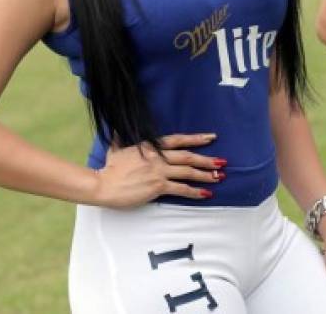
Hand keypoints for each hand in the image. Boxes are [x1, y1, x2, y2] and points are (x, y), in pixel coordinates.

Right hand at [93, 133, 224, 207]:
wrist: (103, 184)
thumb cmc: (109, 168)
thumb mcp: (116, 148)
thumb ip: (120, 139)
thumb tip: (115, 131)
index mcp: (152, 146)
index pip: (179, 140)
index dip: (197, 139)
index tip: (211, 137)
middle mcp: (159, 157)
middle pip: (189, 156)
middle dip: (207, 160)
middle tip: (223, 162)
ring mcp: (159, 172)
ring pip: (188, 172)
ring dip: (206, 175)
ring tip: (220, 177)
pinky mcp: (158, 187)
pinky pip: (181, 189)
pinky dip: (195, 192)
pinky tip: (206, 194)